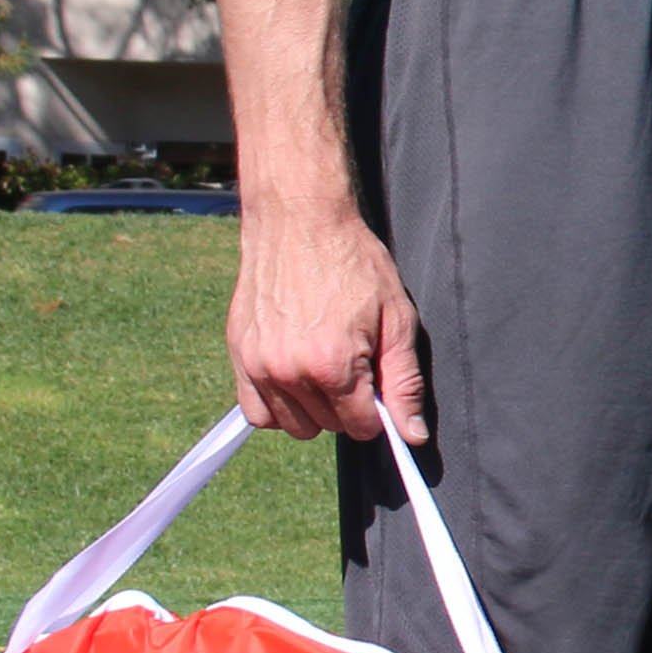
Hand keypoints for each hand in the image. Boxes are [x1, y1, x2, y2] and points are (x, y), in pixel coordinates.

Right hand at [227, 201, 428, 442]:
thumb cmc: (352, 261)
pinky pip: (256, 412)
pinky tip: (295, 379)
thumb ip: (404, 382)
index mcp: (331, 365)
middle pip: (329, 427)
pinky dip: (277, 405)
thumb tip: (412, 435)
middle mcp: (289, 371)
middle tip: (351, 361)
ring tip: (322, 367)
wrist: (298, 218)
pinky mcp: (238, 354)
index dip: (377, 408)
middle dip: (347, 405)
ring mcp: (258, 365)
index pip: (361, 427)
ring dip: (313, 408)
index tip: (375, 378)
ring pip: (293, 426)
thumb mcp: (396, 318)